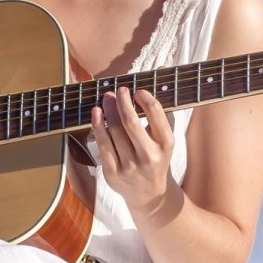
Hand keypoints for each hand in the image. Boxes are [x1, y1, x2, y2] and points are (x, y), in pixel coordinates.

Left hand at [91, 86, 173, 214]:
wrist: (149, 194)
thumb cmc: (157, 157)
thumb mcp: (165, 137)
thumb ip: (160, 107)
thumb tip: (160, 69)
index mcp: (166, 145)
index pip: (156, 114)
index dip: (145, 98)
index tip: (138, 90)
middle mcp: (149, 156)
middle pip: (130, 121)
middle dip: (122, 101)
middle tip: (119, 90)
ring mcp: (129, 166)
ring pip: (114, 131)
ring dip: (108, 109)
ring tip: (107, 97)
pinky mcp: (113, 173)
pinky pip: (102, 145)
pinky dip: (97, 126)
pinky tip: (96, 113)